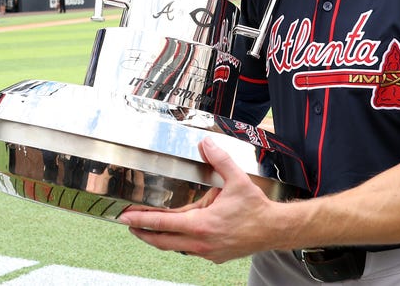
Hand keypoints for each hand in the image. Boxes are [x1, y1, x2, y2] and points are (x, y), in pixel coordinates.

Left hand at [118, 138, 281, 263]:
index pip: (163, 223)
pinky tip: (176, 234)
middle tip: (128, 224)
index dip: (141, 220)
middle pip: (162, 241)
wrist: (274, 230)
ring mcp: (207, 252)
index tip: (125, 217)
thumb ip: (219, 160)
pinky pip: (189, 250)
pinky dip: (178, 242)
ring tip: (147, 229)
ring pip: (174, 248)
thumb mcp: (237, 180)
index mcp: (202, 224)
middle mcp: (201, 242)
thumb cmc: (256, 209)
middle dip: (143, 233)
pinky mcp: (214, 256)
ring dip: (159, 239)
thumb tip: (206, 144)